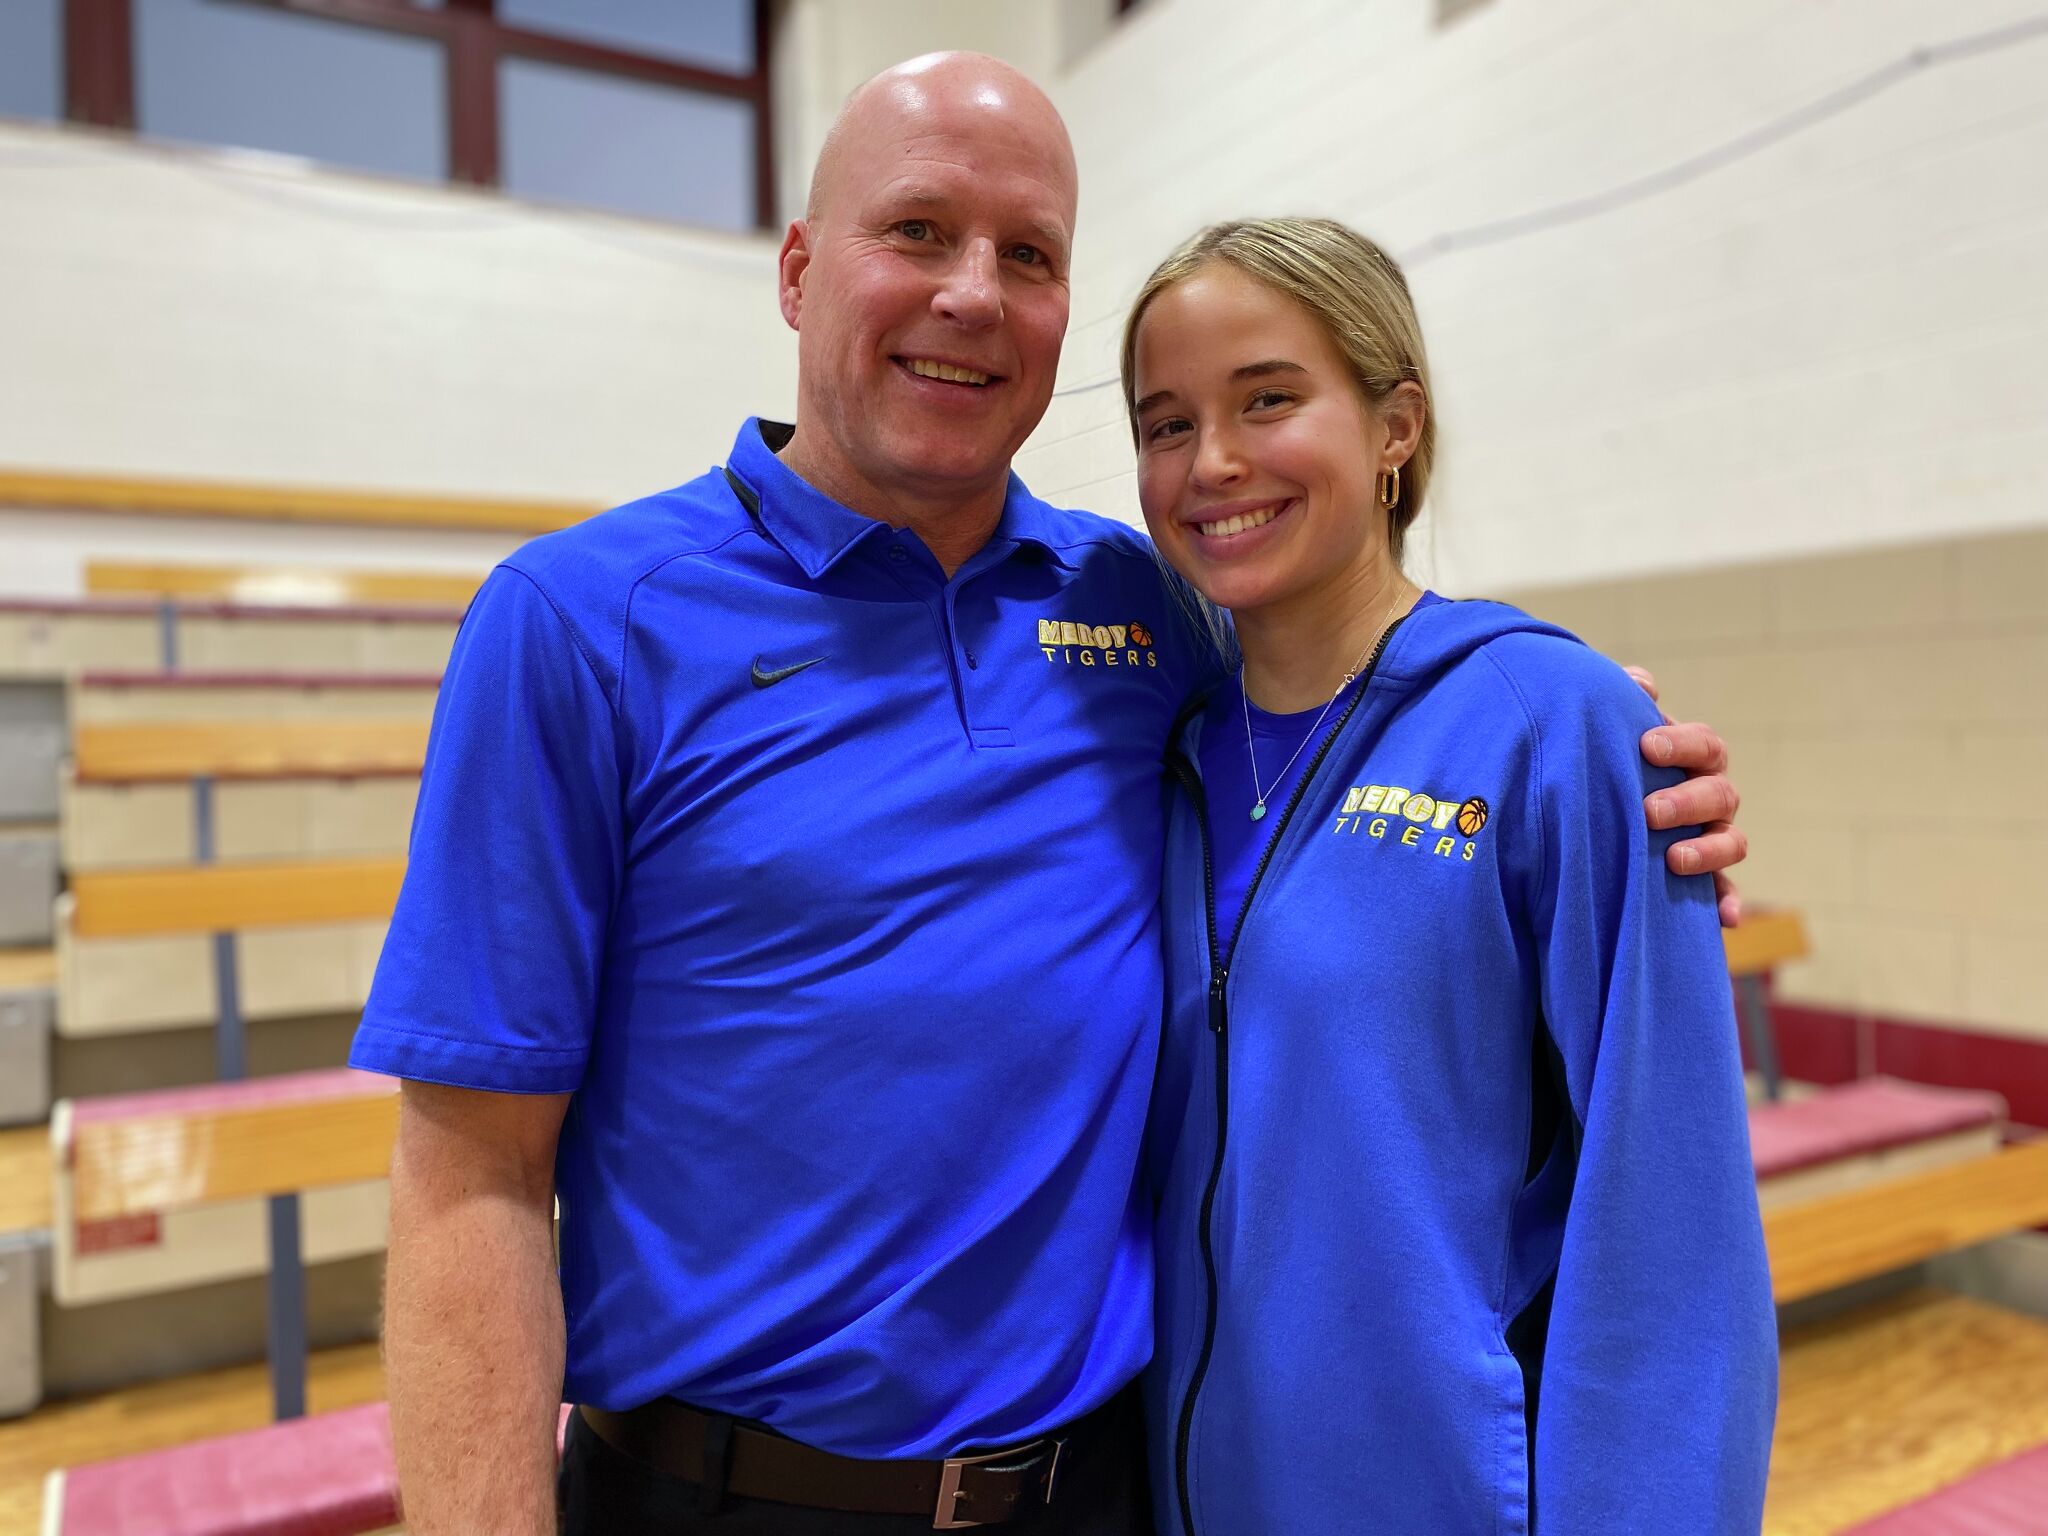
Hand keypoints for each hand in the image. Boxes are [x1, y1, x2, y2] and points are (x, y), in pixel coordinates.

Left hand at [1624, 666, 1746, 928]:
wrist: (1585, 811)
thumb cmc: (1605, 760)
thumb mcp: (1607, 729)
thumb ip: (1622, 700)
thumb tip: (1642, 684)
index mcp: (1693, 759)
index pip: (1705, 746)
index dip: (1682, 744)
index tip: (1646, 746)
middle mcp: (1709, 798)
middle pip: (1720, 795)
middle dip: (1687, 802)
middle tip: (1648, 811)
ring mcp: (1710, 839)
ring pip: (1731, 843)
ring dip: (1708, 851)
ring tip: (1674, 858)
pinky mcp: (1703, 882)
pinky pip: (1724, 895)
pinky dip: (1728, 904)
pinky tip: (1726, 919)